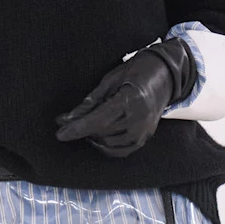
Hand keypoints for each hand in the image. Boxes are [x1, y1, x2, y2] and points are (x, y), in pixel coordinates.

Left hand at [54, 40, 195, 157]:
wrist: (164, 76)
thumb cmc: (135, 72)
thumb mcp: (109, 81)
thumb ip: (89, 102)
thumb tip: (66, 119)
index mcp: (130, 100)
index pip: (97, 121)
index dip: (76, 129)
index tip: (60, 133)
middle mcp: (139, 119)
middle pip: (101, 133)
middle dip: (82, 130)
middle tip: (71, 122)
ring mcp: (144, 131)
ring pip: (109, 144)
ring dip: (94, 138)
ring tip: (88, 125)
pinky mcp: (145, 138)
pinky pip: (121, 151)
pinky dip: (106, 147)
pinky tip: (98, 137)